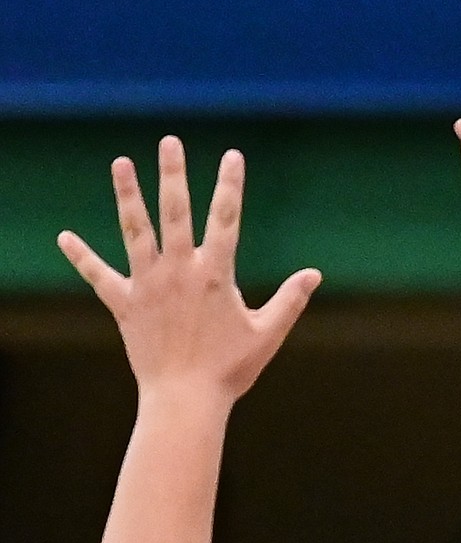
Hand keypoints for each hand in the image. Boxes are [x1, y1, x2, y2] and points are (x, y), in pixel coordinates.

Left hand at [58, 136, 320, 402]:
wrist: (185, 401)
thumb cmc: (229, 372)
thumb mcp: (266, 335)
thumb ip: (289, 301)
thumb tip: (314, 275)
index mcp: (214, 276)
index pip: (226, 220)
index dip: (230, 186)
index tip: (232, 155)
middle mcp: (179, 272)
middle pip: (175, 212)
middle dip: (174, 174)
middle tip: (169, 142)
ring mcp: (149, 285)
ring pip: (136, 231)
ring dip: (128, 195)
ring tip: (121, 163)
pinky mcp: (125, 305)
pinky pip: (100, 277)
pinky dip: (82, 257)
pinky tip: (64, 237)